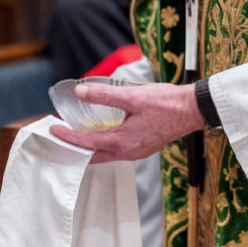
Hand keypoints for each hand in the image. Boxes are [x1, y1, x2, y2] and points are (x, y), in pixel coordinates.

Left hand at [49, 82, 204, 162]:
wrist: (193, 110)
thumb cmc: (167, 103)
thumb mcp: (131, 96)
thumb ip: (104, 94)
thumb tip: (81, 91)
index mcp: (123, 142)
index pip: (87, 143)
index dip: (68, 136)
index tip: (54, 129)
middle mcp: (129, 152)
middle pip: (94, 155)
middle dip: (75, 147)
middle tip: (60, 137)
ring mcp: (137, 152)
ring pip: (106, 155)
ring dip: (89, 147)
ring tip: (75, 136)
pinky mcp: (144, 147)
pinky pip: (117, 151)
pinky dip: (103, 146)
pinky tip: (101, 135)